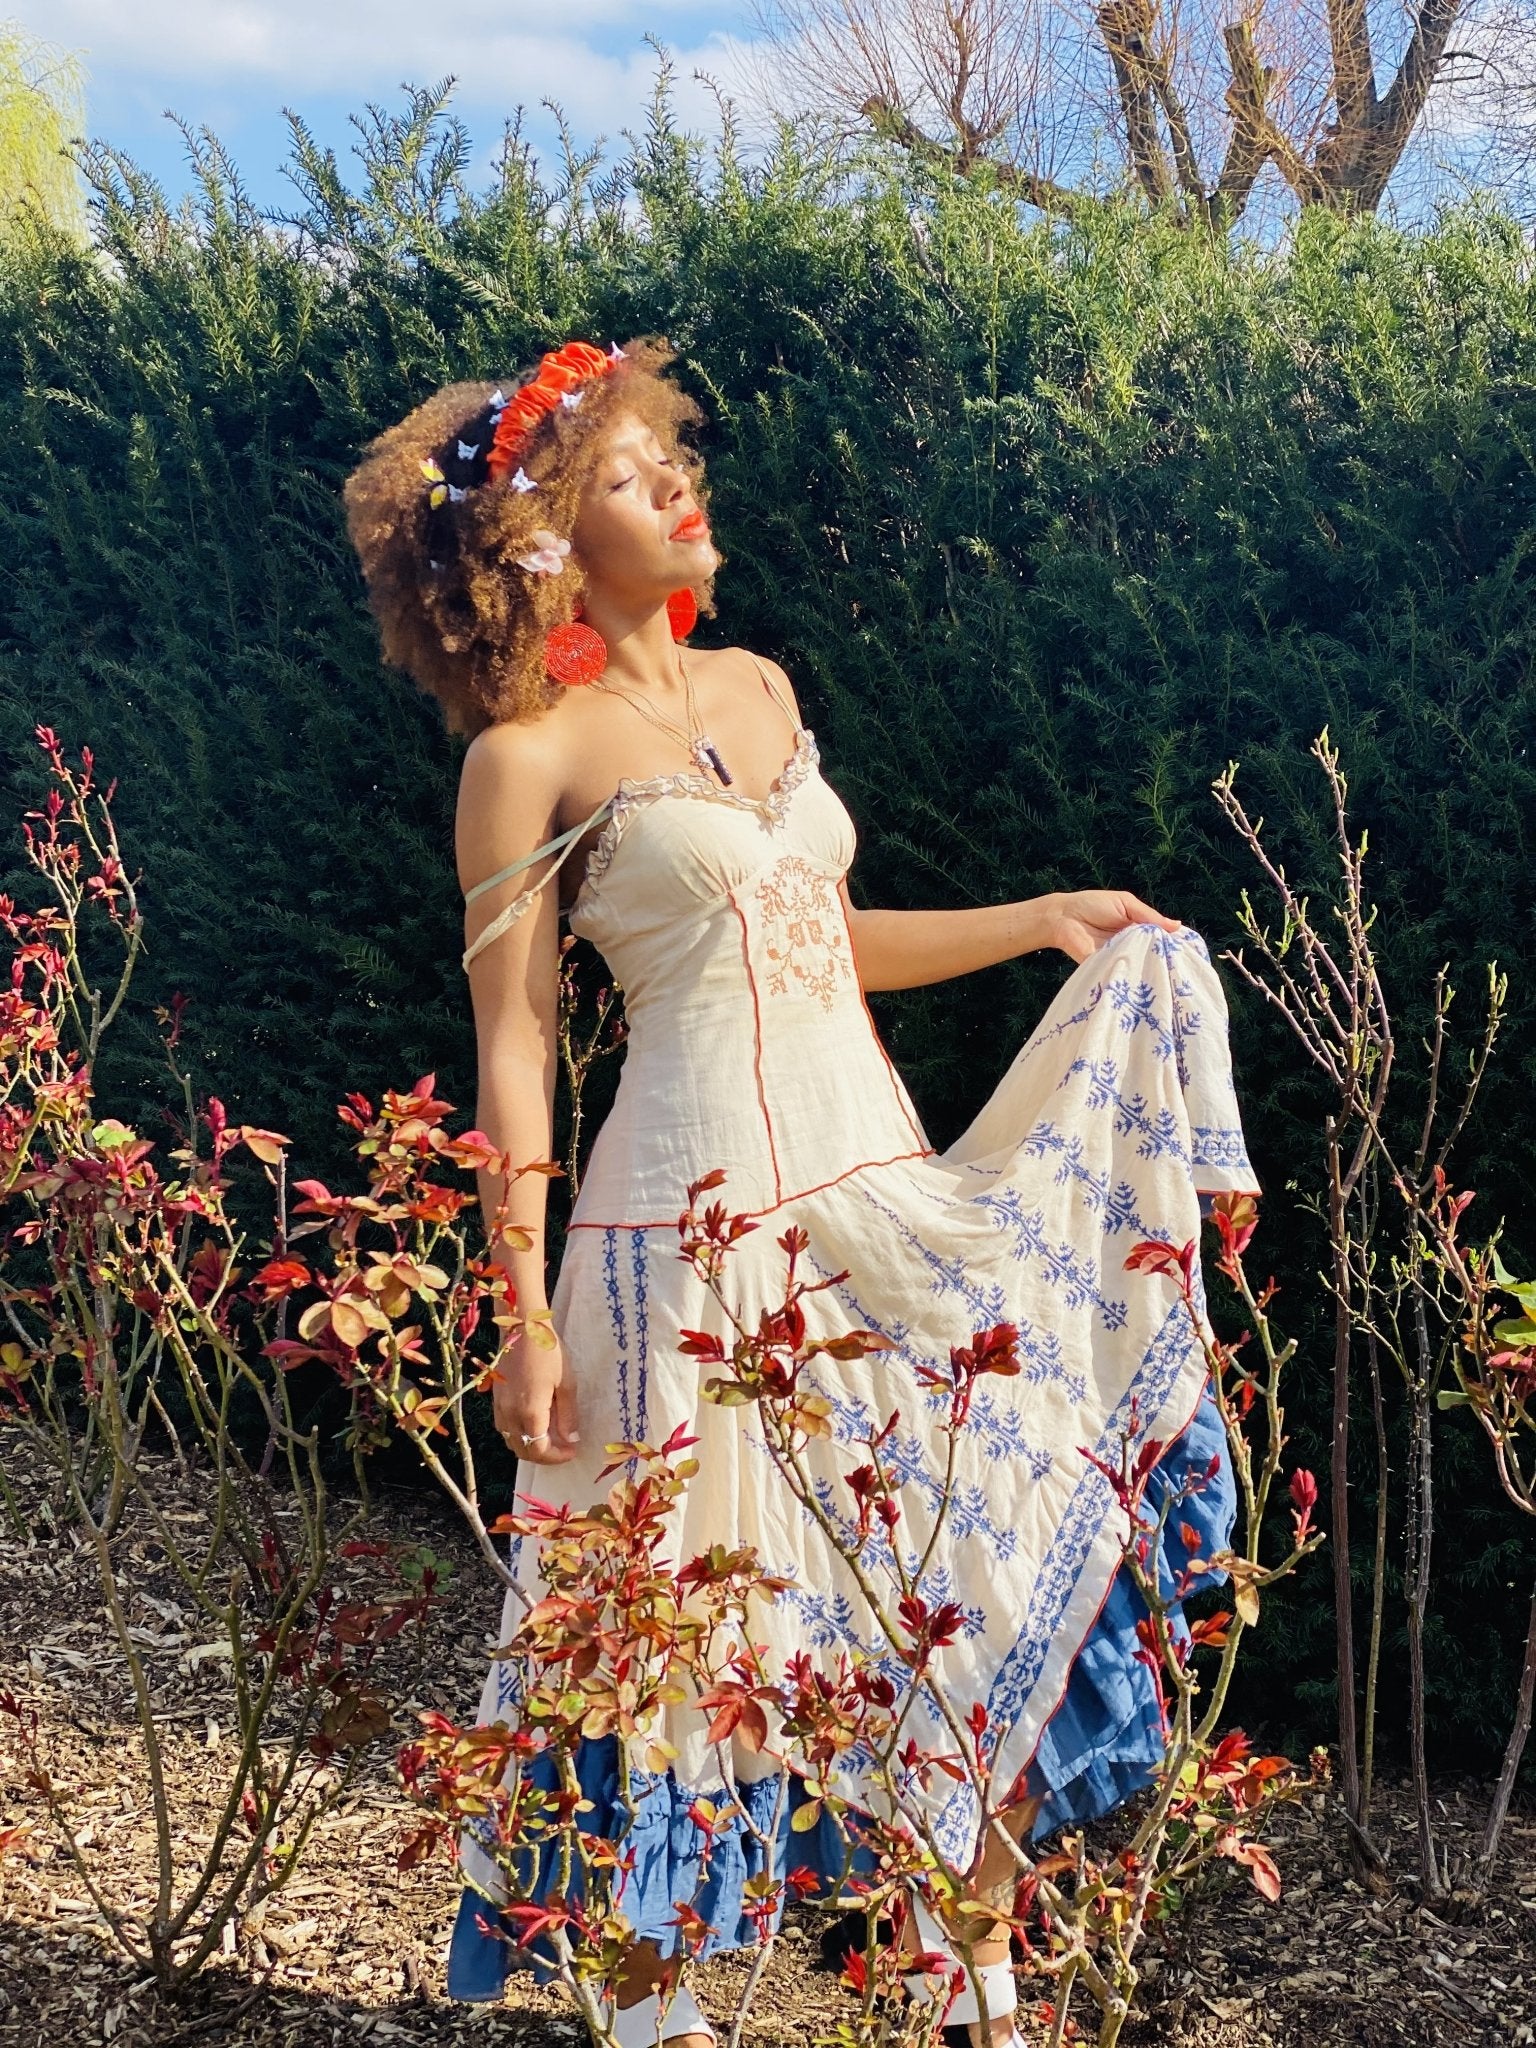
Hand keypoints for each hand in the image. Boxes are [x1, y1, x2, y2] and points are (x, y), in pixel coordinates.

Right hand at [491, 1329, 580, 1464]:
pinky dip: (519, 1434)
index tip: (572, 1450)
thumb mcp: (566, 1383)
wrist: (522, 1326)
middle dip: (543, 1456)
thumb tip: (570, 1439)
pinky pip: (504, 1428)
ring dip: (529, 1446)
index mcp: (529, 1412)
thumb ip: (567, 1415)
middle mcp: (510, 1414)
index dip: (556, 1457)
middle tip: (562, 1448)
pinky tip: (533, 1421)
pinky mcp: (495, 1398)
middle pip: (523, 1451)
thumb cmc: (548, 1351)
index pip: (539, 1451)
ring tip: (550, 1436)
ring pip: (511, 1441)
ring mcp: (499, 1407)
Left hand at [1045, 890, 1180, 964]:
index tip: (1190, 952)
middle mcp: (1133, 945)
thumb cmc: (1093, 905)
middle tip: (1182, 967)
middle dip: (1165, 959)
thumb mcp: (1126, 904)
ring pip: (1141, 966)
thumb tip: (1177, 926)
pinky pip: (1124, 974)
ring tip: (1169, 975)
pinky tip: (1146, 979)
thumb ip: (1149, 916)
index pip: (1161, 938)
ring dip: (1151, 968)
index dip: (1174, 944)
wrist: (1063, 918)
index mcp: (1139, 928)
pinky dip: (1133, 975)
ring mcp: (1122, 957)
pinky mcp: (1108, 968)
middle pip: (1154, 955)